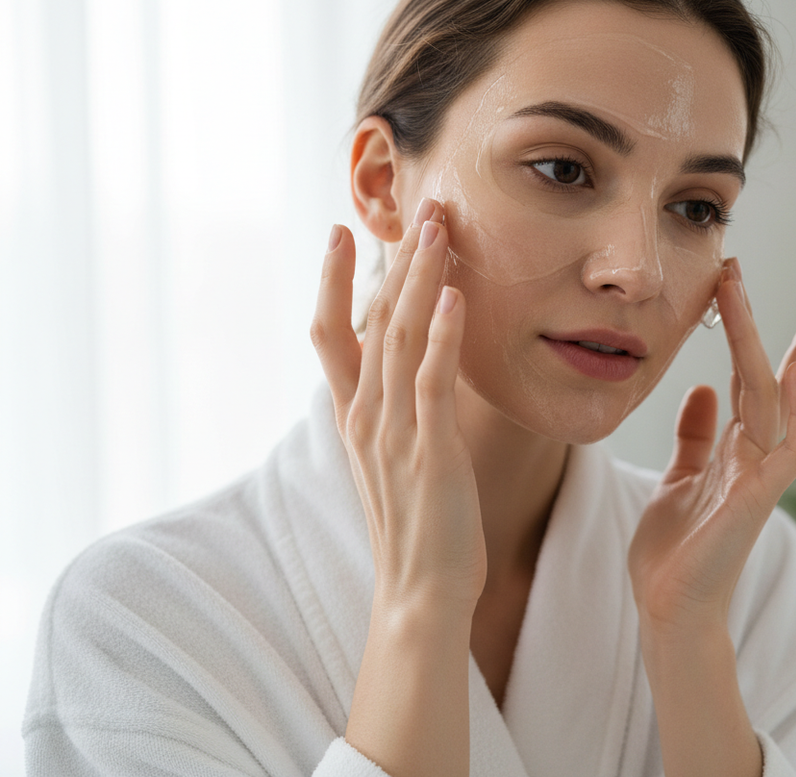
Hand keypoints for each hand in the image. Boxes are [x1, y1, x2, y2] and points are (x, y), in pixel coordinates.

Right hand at [311, 200, 485, 611]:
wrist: (420, 594)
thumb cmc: (417, 528)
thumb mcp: (392, 462)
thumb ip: (390, 416)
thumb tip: (405, 376)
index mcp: (355, 418)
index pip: (331, 335)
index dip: (334, 283)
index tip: (341, 235)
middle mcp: (366, 417)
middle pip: (372, 322)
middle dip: (393, 262)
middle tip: (416, 208)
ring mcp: (395, 432)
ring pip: (402, 338)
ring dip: (420, 280)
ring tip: (439, 229)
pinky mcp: (431, 450)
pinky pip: (434, 381)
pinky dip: (444, 335)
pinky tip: (455, 296)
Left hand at [627, 258, 795, 630]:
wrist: (667, 608)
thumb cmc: (674, 552)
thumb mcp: (678, 479)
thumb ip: (695, 436)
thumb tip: (701, 388)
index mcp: (733, 449)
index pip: (746, 378)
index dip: (744, 330)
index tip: (734, 283)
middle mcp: (753, 456)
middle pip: (763, 378)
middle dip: (755, 323)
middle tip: (737, 268)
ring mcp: (760, 477)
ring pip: (777, 403)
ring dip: (778, 352)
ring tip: (770, 303)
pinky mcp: (757, 500)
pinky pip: (790, 450)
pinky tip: (792, 375)